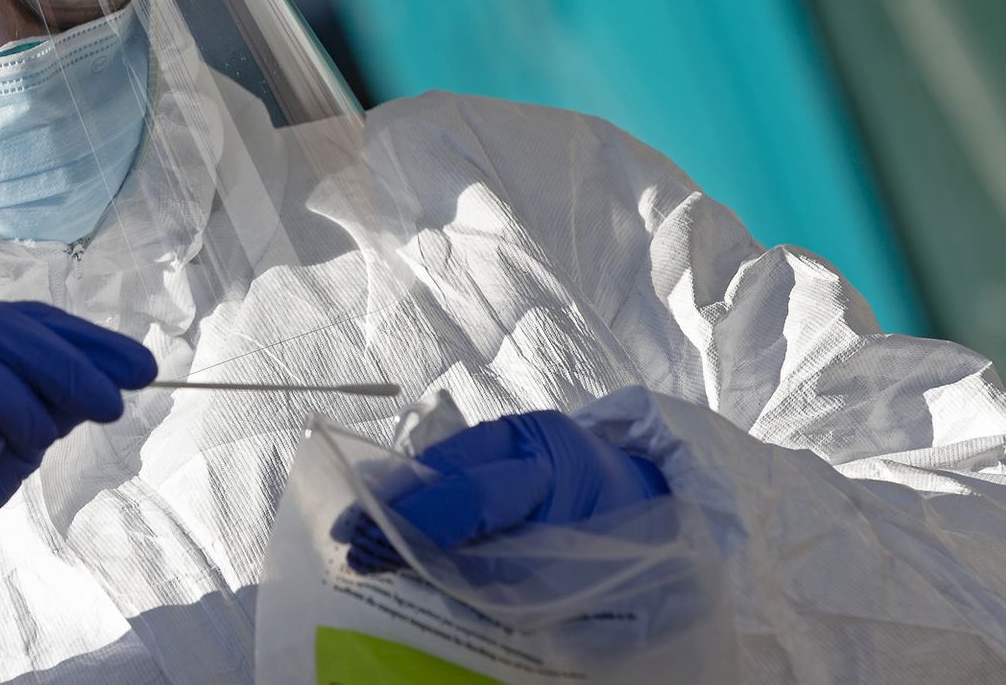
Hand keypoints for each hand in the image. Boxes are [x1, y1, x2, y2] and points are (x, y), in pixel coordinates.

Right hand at [341, 409, 667, 574]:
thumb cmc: (617, 555)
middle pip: (448, 465)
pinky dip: (427, 488)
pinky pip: (457, 460)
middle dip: (396, 503)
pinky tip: (397, 514)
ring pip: (447, 459)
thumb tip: (423, 574)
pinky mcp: (508, 436)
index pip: (474, 493)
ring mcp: (519, 429)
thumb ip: (496, 572)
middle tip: (348, 536)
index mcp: (556, 469)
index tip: (369, 547)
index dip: (418, 523)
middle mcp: (532, 436)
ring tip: (362, 528)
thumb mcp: (562, 575)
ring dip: (406, 495)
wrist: (657, 509)